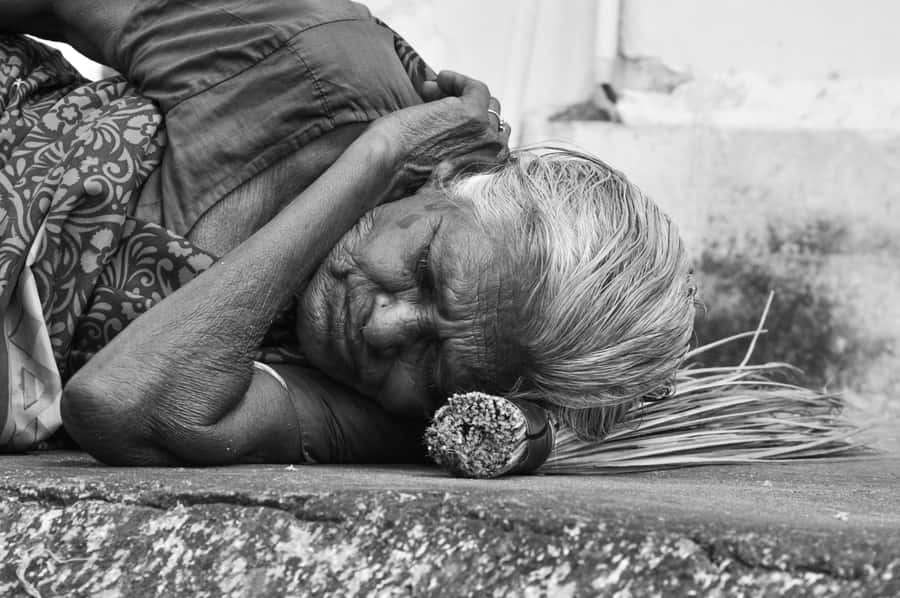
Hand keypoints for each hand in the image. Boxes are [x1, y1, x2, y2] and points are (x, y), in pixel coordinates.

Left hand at [370, 70, 510, 200]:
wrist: (387, 166)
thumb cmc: (402, 171)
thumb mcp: (439, 168)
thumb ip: (457, 155)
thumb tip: (456, 132)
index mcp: (485, 173)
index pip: (493, 141)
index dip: (469, 126)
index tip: (445, 118)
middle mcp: (492, 157)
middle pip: (492, 121)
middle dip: (466, 108)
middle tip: (436, 100)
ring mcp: (485, 135)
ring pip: (486, 103)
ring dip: (459, 93)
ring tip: (432, 92)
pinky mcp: (473, 115)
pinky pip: (476, 89)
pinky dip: (457, 80)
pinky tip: (437, 80)